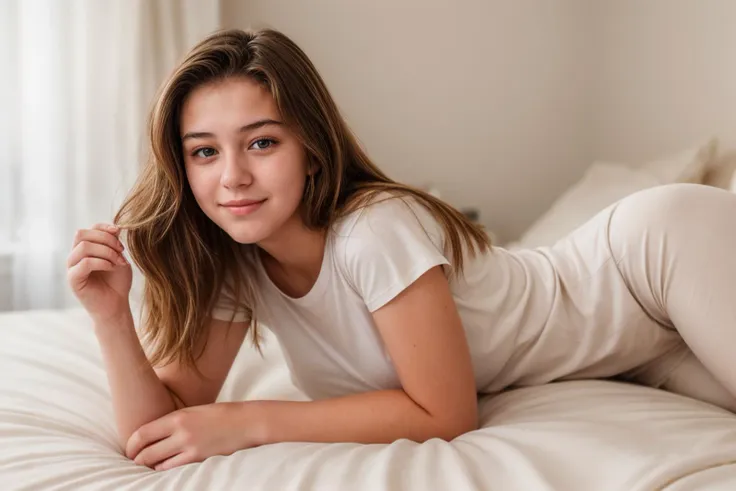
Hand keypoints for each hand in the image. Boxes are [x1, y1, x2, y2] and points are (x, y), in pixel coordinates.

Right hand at [67, 223, 131, 323]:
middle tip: (121, 250)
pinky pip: (85, 263)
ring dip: (106, 251)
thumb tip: (115, 227)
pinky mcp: (73, 279)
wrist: (117, 305)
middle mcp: (75, 256)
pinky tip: (112, 267)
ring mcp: (72, 267)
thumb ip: (115, 243)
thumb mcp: (119, 258)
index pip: (89, 228)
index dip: (104, 227)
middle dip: (105, 239)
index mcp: (85, 249)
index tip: (119, 232)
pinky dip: (102, 262)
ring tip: (118, 262)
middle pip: (82, 234)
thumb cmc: (117, 282)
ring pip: (84, 246)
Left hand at [125, 402, 263, 470]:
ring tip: (148, 464)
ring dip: (150, 465)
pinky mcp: (199, 459)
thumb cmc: (220, 414)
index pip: (143, 433)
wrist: (245, 422)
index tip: (129, 448)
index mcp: (178, 417)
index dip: (131, 444)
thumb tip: (154, 433)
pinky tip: (164, 467)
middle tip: (134, 460)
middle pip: (146, 451)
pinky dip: (164, 469)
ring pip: (157, 463)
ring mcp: (190, 447)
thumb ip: (174, 421)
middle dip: (136, 458)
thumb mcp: (194, 411)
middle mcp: (181, 432)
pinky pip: (173, 468)